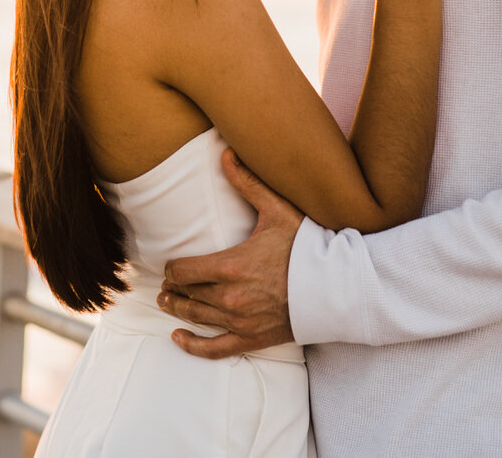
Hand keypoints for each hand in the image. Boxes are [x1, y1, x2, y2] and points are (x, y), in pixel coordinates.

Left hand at [158, 149, 300, 358]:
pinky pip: (213, 349)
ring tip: (167, 302)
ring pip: (196, 317)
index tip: (172, 265)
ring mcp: (240, 321)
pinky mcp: (252, 338)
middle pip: (186, 294)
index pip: (183, 270)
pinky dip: (192, 345)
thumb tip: (226, 153)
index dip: (173, 267)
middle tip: (165, 285)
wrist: (337, 287)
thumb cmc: (308, 247)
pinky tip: (178, 338)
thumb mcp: (278, 211)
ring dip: (177, 309)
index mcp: (230, 266)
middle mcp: (230, 297)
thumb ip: (248, 184)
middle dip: (173, 288)